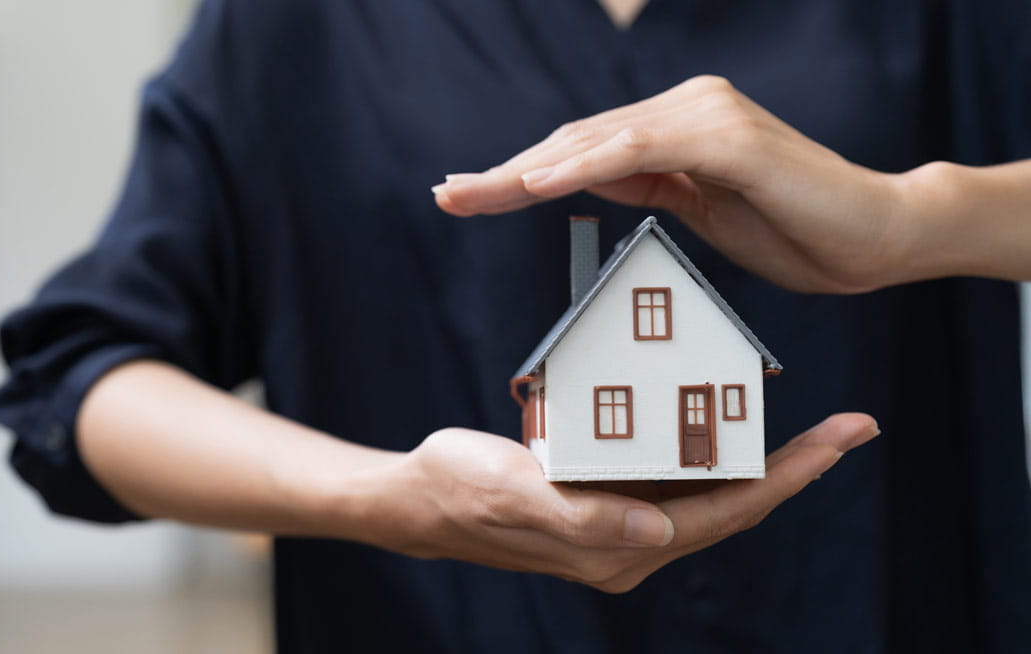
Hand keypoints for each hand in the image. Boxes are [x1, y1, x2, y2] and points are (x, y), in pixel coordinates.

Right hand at [363, 413, 878, 592]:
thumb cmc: (457, 490)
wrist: (416, 497)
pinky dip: (706, 448)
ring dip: (759, 459)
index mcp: (618, 551)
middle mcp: (629, 546)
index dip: (787, 478)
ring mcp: (619, 526)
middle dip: (795, 468)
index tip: (838, 440)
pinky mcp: (604, 501)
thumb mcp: (513, 493)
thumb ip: (584, 517)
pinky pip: (672, 477)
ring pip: (708, 492)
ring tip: (808, 423)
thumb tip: (660, 532)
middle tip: (850, 426)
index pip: (724, 515)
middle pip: (733, 506)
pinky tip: (720, 418)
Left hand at [431, 75, 917, 293]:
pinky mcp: (726, 138)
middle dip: (505, 172)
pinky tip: (535, 184)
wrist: (878, 239)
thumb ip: (648, 186)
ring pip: (596, 141)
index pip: (583, 150)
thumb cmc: (797, 230)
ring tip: (471, 195)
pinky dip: (582, 166)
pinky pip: (638, 151)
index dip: (522, 172)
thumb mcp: (702, 212)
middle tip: (446, 194)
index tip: (468, 195)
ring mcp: (706, 116)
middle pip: (576, 140)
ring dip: (526, 170)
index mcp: (679, 128)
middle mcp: (687, 108)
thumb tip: (585, 176)